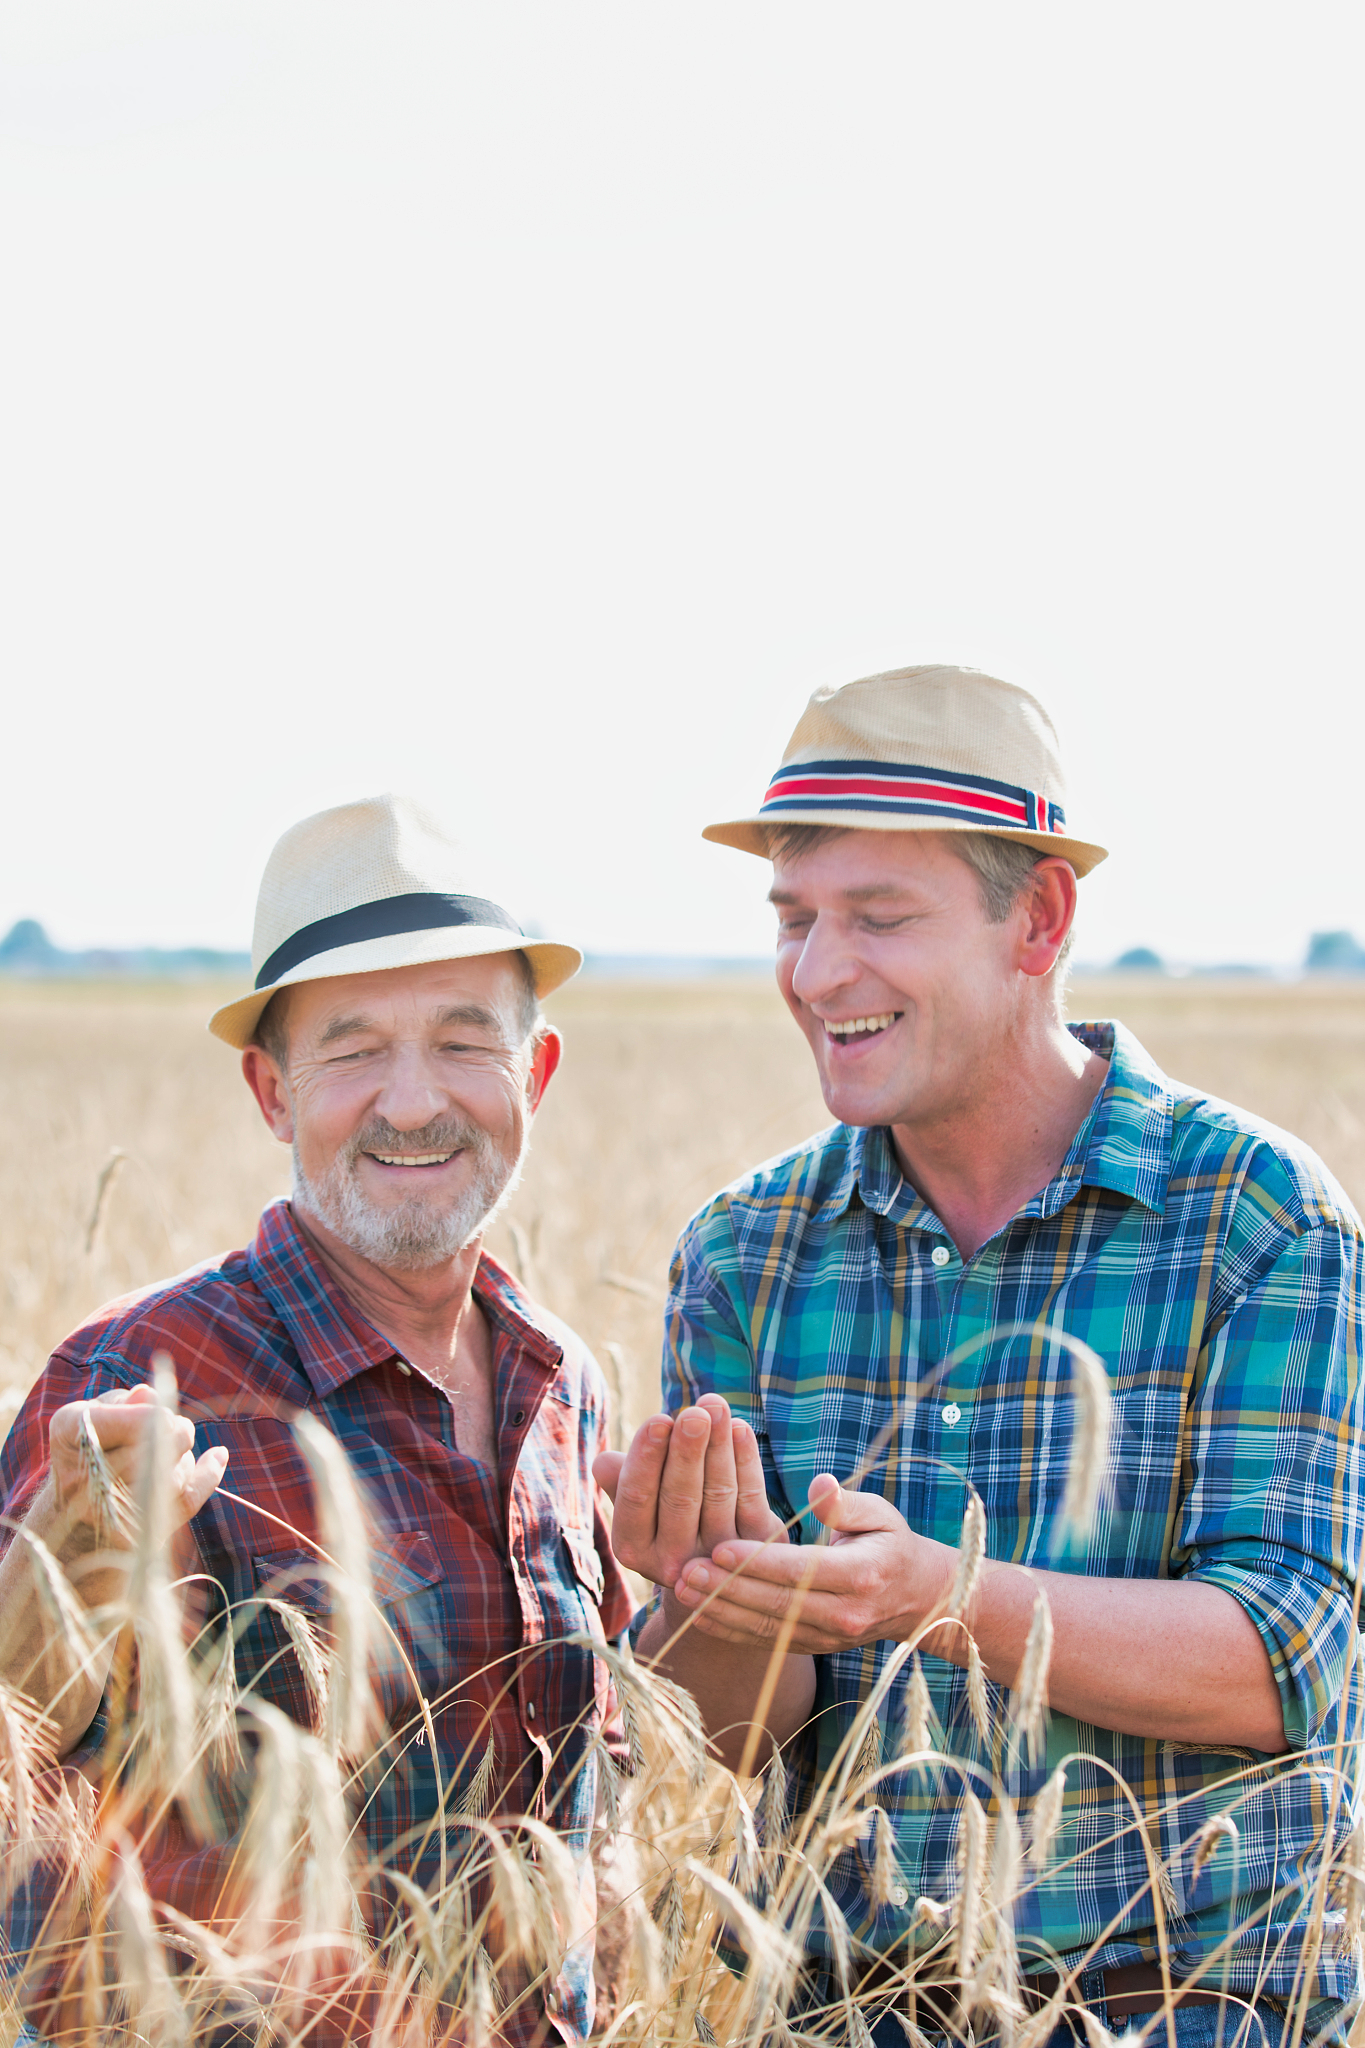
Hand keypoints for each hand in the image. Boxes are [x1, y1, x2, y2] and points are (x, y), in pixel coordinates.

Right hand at [48, 1385, 228, 1540]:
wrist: (72, 1523)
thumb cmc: (89, 1452)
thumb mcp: (94, 1417)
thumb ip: (124, 1404)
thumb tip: (150, 1395)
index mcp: (70, 1432)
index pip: (139, 1421)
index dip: (156, 1416)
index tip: (157, 1415)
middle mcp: (84, 1476)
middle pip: (162, 1446)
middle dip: (177, 1432)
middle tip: (174, 1429)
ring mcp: (110, 1512)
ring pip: (174, 1474)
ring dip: (181, 1458)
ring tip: (166, 1455)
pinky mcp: (138, 1535)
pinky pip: (186, 1500)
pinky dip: (207, 1474)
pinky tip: (217, 1456)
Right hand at [593, 1393, 786, 1589]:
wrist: (712, 1564)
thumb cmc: (662, 1513)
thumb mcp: (637, 1502)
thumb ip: (621, 1481)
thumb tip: (603, 1463)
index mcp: (632, 1548)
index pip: (636, 1498)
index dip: (647, 1458)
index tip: (658, 1420)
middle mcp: (672, 1562)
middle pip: (680, 1498)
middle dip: (688, 1452)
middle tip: (694, 1414)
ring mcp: (716, 1561)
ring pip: (718, 1494)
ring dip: (719, 1446)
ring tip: (716, 1407)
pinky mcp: (753, 1551)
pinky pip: (750, 1500)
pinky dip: (746, 1461)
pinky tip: (740, 1428)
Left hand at [671, 1471, 954, 1652]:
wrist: (919, 1600)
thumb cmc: (891, 1544)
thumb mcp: (880, 1515)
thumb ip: (846, 1503)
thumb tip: (819, 1487)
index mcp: (861, 1576)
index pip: (800, 1570)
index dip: (757, 1562)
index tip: (720, 1547)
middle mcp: (843, 1614)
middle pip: (776, 1604)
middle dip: (727, 1589)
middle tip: (686, 1570)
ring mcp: (828, 1637)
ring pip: (767, 1628)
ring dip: (721, 1611)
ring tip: (682, 1590)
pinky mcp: (814, 1648)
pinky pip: (768, 1642)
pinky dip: (732, 1630)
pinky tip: (700, 1614)